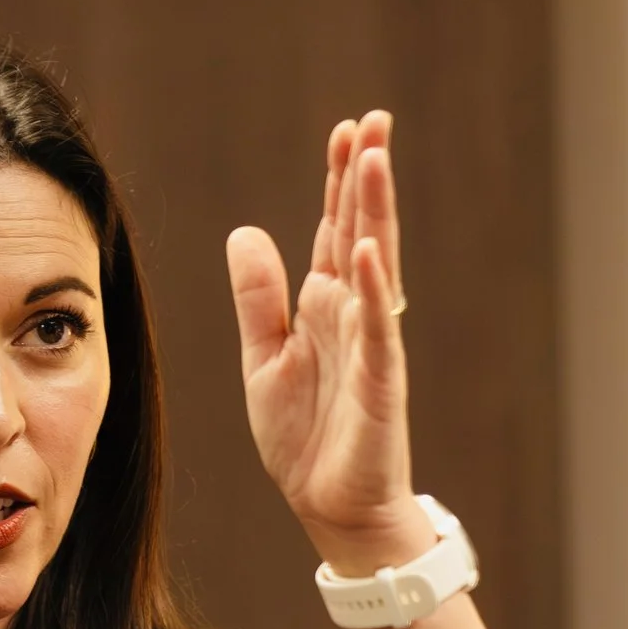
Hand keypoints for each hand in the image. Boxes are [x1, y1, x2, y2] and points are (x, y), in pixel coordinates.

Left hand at [224, 111, 434, 575]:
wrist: (330, 508)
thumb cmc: (304, 439)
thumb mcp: (263, 358)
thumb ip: (258, 298)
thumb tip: (247, 232)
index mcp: (326, 306)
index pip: (336, 228)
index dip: (341, 180)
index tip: (347, 130)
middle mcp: (354, 314)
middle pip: (363, 230)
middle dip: (367, 176)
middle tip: (375, 120)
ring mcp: (371, 344)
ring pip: (377, 264)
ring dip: (376, 212)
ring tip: (376, 158)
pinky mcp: (380, 383)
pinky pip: (378, 329)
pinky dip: (373, 290)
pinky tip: (369, 250)